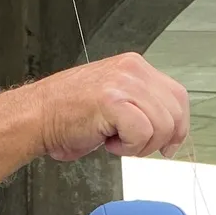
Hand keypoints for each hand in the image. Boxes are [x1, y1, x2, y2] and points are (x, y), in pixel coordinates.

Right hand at [33, 54, 189, 161]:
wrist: (36, 116)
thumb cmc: (68, 114)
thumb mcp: (116, 100)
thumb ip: (143, 106)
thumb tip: (170, 129)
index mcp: (134, 67)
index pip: (178, 97)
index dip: (178, 127)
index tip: (169, 145)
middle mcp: (132, 70)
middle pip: (174, 114)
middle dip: (157, 140)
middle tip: (130, 145)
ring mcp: (123, 83)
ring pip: (162, 126)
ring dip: (140, 145)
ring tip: (114, 139)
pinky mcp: (113, 101)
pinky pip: (142, 134)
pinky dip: (127, 147)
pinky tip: (107, 141)